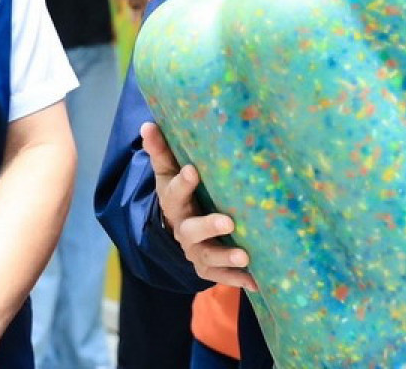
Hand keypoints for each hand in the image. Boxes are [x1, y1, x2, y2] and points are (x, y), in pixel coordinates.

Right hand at [140, 121, 256, 291]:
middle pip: (191, 230)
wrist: (177, 226)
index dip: (183, 182)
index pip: (173, 192)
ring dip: (226, 257)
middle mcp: (182, 229)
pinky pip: (221, 276)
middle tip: (228, 221)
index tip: (193, 170)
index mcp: (173, 202)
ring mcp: (194, 250)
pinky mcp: (207, 267)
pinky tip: (257, 281)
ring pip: (207, 256)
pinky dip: (238, 280)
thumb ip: (161, 150)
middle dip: (209, 226)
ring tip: (245, 256)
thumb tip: (147, 123)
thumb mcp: (168, 171)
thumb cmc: (179, 191)